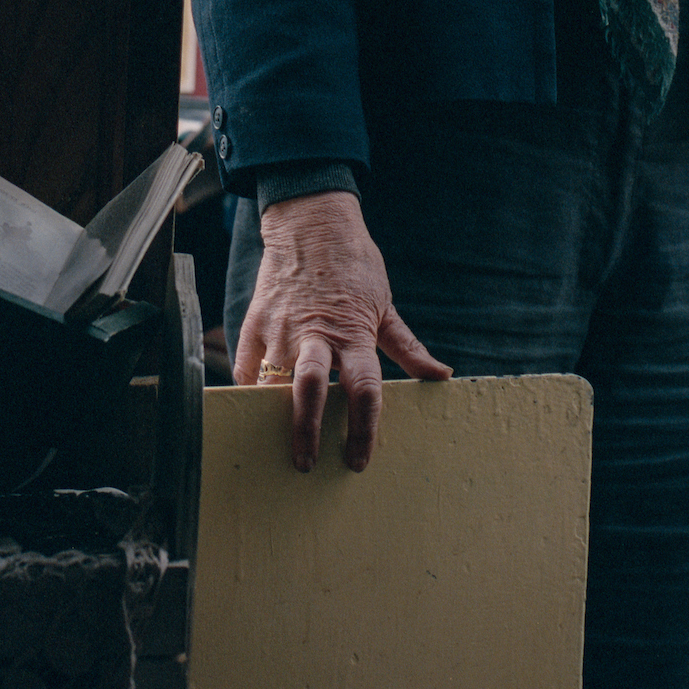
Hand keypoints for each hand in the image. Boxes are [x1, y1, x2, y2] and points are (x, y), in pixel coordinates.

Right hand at [232, 190, 452, 471]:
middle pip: (310, 391)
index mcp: (354, 334)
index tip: (358, 460)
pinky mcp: (255, 321)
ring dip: (274, 414)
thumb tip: (441, 375)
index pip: (364, 390)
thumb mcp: (385, 306)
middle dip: (307, 432)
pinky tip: (256, 403)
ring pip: (272, 382)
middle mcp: (316, 335)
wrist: (312, 223)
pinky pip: (246, 366)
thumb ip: (408, 348)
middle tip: (307, 464)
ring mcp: (281, 328)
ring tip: (276, 440)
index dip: (363, 429)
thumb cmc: (355, 266)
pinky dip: (251, 386)